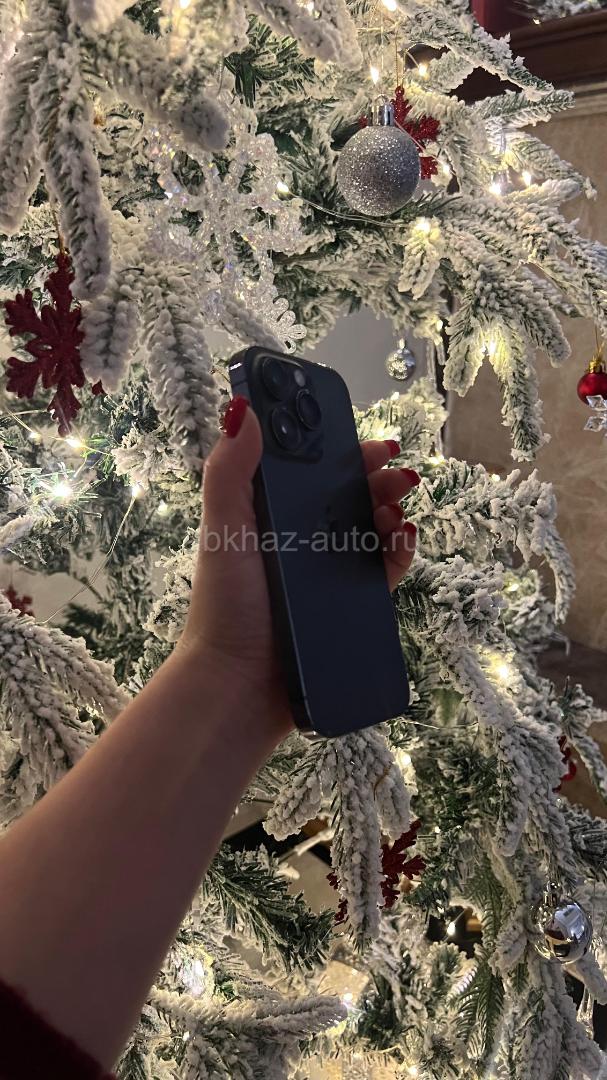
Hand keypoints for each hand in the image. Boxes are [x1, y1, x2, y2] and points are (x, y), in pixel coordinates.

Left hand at [180, 396, 418, 739]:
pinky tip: (403, 539)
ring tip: (395, 506)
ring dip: (391, 507)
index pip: (311, 469)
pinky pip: (385, 571)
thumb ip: (230, 470)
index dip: (338, 448)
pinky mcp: (351, 605)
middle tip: (393, 466)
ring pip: (372, 529)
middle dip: (375, 474)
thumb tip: (241, 405)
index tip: (360, 434)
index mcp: (271, 516)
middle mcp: (302, 540)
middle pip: (348, 494)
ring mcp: (329, 573)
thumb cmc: (226, 605)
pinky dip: (400, 551)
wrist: (241, 687)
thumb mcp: (224, 529)